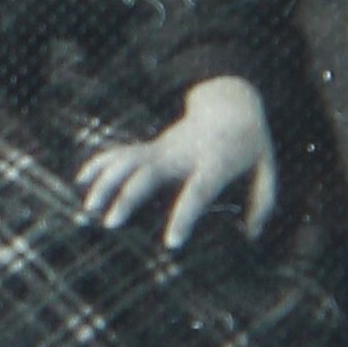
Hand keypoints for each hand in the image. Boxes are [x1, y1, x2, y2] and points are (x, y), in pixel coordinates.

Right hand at [77, 74, 278, 247]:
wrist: (231, 103)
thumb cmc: (250, 143)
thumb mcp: (266, 167)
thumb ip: (263, 200)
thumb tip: (251, 234)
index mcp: (214, 161)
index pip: (198, 190)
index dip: (184, 216)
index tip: (170, 243)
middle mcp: (182, 153)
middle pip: (150, 172)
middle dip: (128, 197)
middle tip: (110, 224)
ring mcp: (162, 147)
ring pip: (128, 160)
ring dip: (105, 181)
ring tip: (88, 208)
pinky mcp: (151, 146)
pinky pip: (120, 153)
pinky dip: (99, 164)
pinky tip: (80, 181)